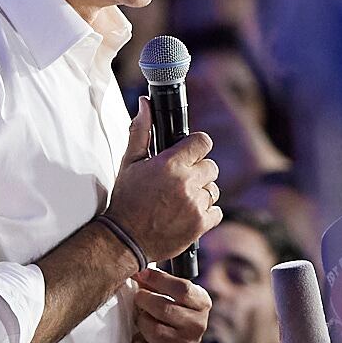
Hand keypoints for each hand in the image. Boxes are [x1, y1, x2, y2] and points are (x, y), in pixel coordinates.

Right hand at [108, 130, 220, 266]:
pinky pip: (217, 211)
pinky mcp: (201, 224)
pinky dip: (206, 214)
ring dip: (202, 193)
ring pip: (214, 189)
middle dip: (198, 172)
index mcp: (170, 163)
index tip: (189, 154)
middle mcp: (186, 182)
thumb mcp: (130, 162)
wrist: (124, 239)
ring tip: (181, 200)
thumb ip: (141, 131)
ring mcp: (195, 204)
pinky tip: (186, 214)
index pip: (203, 142)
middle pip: (210, 166)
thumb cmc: (126, 199)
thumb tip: (144, 103)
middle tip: (179, 182)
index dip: (196, 147)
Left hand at [125, 268, 212, 342]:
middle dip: (144, 300)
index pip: (182, 289)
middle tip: (140, 298)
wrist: (184, 338)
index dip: (158, 279)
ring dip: (141, 322)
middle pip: (164, 309)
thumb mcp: (173, 292)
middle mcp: (198, 325)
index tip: (142, 274)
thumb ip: (155, 281)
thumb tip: (136, 272)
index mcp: (202, 303)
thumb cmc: (175, 308)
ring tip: (143, 318)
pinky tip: (142, 338)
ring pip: (153, 330)